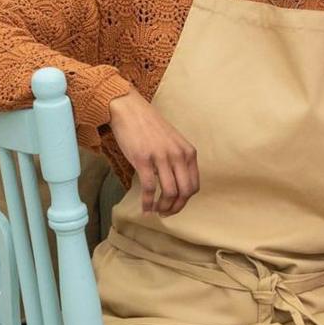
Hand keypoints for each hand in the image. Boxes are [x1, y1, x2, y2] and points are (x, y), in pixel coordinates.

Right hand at [105, 94, 198, 215]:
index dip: (185, 201)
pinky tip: (144, 209)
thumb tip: (178, 185)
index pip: (194, 185)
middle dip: (176, 207)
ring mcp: (161, 157)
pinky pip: (149, 188)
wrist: (130, 110)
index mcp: (188, 152)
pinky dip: (147, 202)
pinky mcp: (143, 159)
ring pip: (169, 192)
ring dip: (163, 207)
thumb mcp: (173, 142)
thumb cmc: (150, 127)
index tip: (175, 207)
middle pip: (184, 192)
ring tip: (155, 212)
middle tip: (165, 214)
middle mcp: (178, 155)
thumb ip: (178, 160)